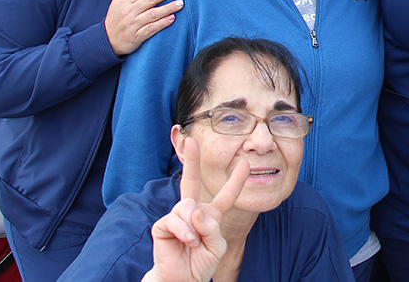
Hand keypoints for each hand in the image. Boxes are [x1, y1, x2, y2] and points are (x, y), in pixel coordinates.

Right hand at [105, 0, 183, 55]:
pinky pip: (151, 29)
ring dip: (167, 8)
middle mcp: (130, 12)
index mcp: (126, 2)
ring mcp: (134, 24)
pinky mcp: (137, 37)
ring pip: (152, 14)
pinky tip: (172, 18)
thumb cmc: (114, 19)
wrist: (107, 41)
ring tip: (181, 2)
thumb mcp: (116, 0)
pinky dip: (162, 23)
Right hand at [142, 138, 248, 281]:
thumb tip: (194, 211)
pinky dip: (185, 232)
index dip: (236, 181)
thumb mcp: (217, 245)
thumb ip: (212, 227)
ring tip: (194, 243)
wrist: (184, 278)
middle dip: (192, 160)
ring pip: (188, 207)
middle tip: (191, 140)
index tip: (245, 164)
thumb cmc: (201, 262)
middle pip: (192, 180)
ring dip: (194, 228)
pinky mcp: (163, 225)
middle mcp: (193, 211)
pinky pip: (176, 220)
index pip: (226, 195)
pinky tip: (187, 241)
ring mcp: (177, 216)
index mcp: (211, 215)